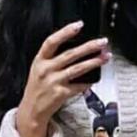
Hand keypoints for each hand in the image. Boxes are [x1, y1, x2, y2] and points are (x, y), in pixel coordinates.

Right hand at [16, 20, 111, 136]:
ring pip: (77, 69)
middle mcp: (46, 70)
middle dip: (89, 47)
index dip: (65, 32)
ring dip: (93, 62)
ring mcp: (53, 82)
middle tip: (102, 42)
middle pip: (70, 54)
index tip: (79, 25)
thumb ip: (52, 58)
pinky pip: (78, 86)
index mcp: (39, 61)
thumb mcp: (38, 70)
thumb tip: (75, 48)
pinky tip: (95, 78)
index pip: (52, 42)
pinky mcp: (60, 94)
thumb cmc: (37, 89)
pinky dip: (88, 82)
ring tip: (105, 57)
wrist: (31, 111)